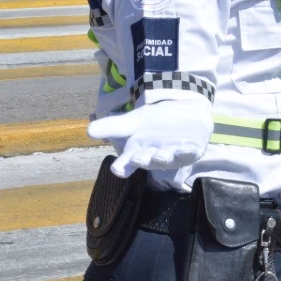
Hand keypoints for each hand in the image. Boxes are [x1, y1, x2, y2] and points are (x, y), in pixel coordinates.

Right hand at [87, 99, 213, 177]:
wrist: (186, 111)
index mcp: (138, 152)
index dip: (123, 166)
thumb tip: (88, 130)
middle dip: (144, 160)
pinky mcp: (192, 150)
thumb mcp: (135, 121)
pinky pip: (190, 152)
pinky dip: (188, 151)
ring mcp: (174, 155)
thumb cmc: (157, 122)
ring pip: (168, 159)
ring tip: (160, 155)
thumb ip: (114, 126)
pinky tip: (187, 147)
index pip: (127, 163)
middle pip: (148, 162)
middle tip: (138, 158)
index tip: (117, 169)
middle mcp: (155, 156)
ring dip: (164, 158)